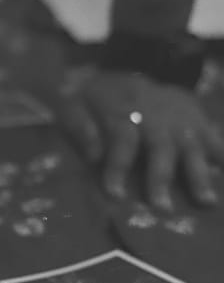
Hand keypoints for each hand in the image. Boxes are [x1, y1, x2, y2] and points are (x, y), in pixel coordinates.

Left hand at [64, 71, 222, 209]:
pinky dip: (223, 154)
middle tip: (162, 208)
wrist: (121, 74)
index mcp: (123, 111)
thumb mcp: (74, 106)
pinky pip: (214, 136)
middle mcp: (156, 114)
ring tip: (206, 201)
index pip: (122, 141)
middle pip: (161, 146)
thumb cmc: (94, 100)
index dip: (118, 167)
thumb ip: (80, 128)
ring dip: (199, 174)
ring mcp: (181, 116)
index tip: (114, 195)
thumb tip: (93, 157)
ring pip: (192, 144)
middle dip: (161, 177)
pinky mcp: (198, 117)